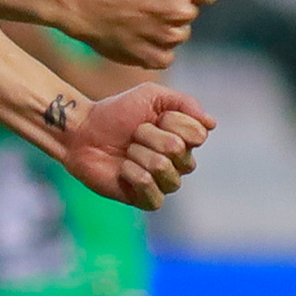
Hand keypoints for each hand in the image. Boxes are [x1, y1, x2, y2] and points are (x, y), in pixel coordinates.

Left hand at [55, 83, 215, 210]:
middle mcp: (180, 163)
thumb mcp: (152, 96)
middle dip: (150, 136)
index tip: (153, 117)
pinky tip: (122, 169)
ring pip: (163, 168)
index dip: (172, 122)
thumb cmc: (118, 112)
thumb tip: (212, 124)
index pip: (198, 134)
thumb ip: (185, 103)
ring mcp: (164, 183)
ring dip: (138, 153)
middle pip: (179, 150)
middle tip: (134, 134)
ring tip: (127, 150)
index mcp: (186, 139)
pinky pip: (150, 189)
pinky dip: (131, 173)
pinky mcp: (146, 200)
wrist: (84, 131)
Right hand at [62, 0, 226, 67]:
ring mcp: (167, 36)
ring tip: (138, 18)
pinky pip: (167, 55)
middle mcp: (180, 10)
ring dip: (165, 29)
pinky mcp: (154, 57)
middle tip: (146, 2)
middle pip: (192, 15)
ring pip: (180, 36)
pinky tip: (136, 34)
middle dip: (176, 9)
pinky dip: (154, 48)